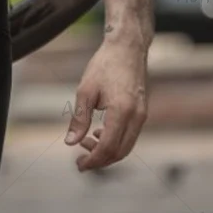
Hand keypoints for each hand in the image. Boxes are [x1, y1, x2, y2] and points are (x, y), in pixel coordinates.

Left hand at [64, 38, 148, 171]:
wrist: (127, 47)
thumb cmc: (104, 65)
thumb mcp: (85, 90)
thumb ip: (79, 118)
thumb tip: (70, 143)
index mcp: (122, 112)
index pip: (108, 148)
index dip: (93, 160)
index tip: (79, 165)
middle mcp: (137, 117)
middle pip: (120, 152)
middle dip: (100, 159)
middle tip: (80, 159)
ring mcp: (143, 115)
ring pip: (127, 146)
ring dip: (107, 151)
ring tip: (86, 141)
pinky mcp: (143, 111)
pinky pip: (130, 135)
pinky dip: (116, 141)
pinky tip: (99, 132)